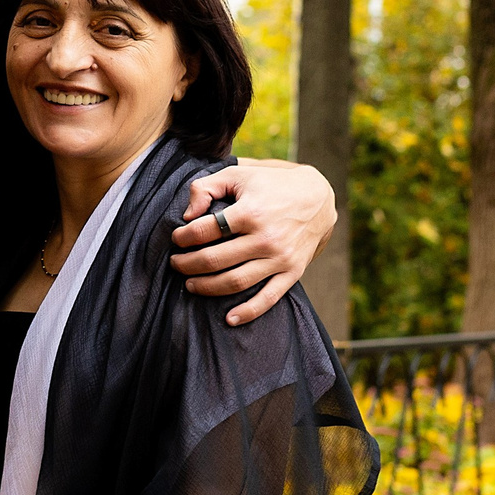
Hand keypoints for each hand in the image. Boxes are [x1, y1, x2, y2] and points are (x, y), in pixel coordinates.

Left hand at [167, 161, 336, 326]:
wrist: (318, 198)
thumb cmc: (271, 184)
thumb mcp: (239, 174)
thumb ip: (207, 187)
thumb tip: (187, 215)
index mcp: (250, 212)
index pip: (205, 230)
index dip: (184, 236)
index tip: (177, 238)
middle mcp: (266, 238)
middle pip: (216, 259)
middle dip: (188, 264)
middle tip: (176, 263)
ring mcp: (280, 258)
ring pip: (236, 282)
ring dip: (207, 287)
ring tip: (190, 284)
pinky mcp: (293, 272)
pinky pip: (269, 298)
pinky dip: (248, 312)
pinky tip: (229, 319)